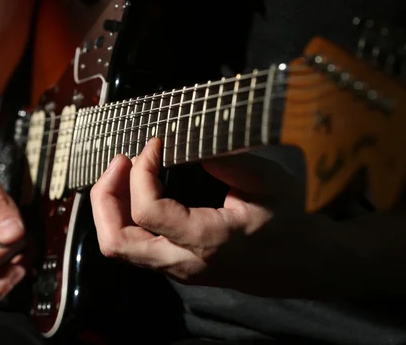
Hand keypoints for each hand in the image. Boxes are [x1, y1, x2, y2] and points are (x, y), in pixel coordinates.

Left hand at [90, 138, 304, 292]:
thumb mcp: (266, 181)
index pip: (148, 211)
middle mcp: (184, 261)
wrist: (299, 262)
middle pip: (116, 242)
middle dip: (105, 196)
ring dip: (110, 207)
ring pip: (119, 247)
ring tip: (124, 171)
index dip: (142, 171)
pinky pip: (133, 245)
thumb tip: (184, 137)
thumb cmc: (287, 220)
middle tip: (121, 160)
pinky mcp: (175, 265)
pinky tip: (137, 187)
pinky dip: (123, 214)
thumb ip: (225, 159)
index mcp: (207, 240)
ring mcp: (177, 268)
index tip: (156, 143)